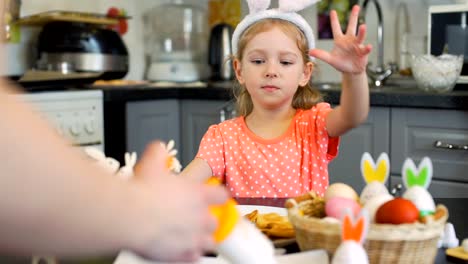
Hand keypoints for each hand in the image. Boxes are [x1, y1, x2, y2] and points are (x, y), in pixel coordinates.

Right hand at [131, 142, 228, 261]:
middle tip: (194, 218)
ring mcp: (192, 238)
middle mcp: (200, 217)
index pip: (221, 195)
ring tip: (190, 238)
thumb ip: (159, 154)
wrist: (130, 217)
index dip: (219, 196)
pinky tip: (181, 252)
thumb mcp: (151, 163)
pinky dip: (189, 256)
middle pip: (215, 222)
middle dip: (207, 221)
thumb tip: (158, 149)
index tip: (215, 197)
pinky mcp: (181, 255)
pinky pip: (193, 258)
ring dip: (202, 240)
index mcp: (198, 195)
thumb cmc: (142, 192)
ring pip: (209, 243)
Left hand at [309, 5, 371, 73]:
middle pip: (351, 26)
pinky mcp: (363, 52)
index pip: (336, 28)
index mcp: (340, 40)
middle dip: (354, 16)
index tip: (332, 11)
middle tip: (356, 7)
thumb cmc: (340, 63)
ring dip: (362, 32)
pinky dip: (367, 48)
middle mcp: (349, 40)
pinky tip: (368, 46)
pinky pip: (365, 49)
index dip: (334, 20)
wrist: (350, 71)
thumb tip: (310, 51)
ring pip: (360, 36)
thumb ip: (321, 54)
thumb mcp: (330, 59)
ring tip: (363, 26)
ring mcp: (357, 45)